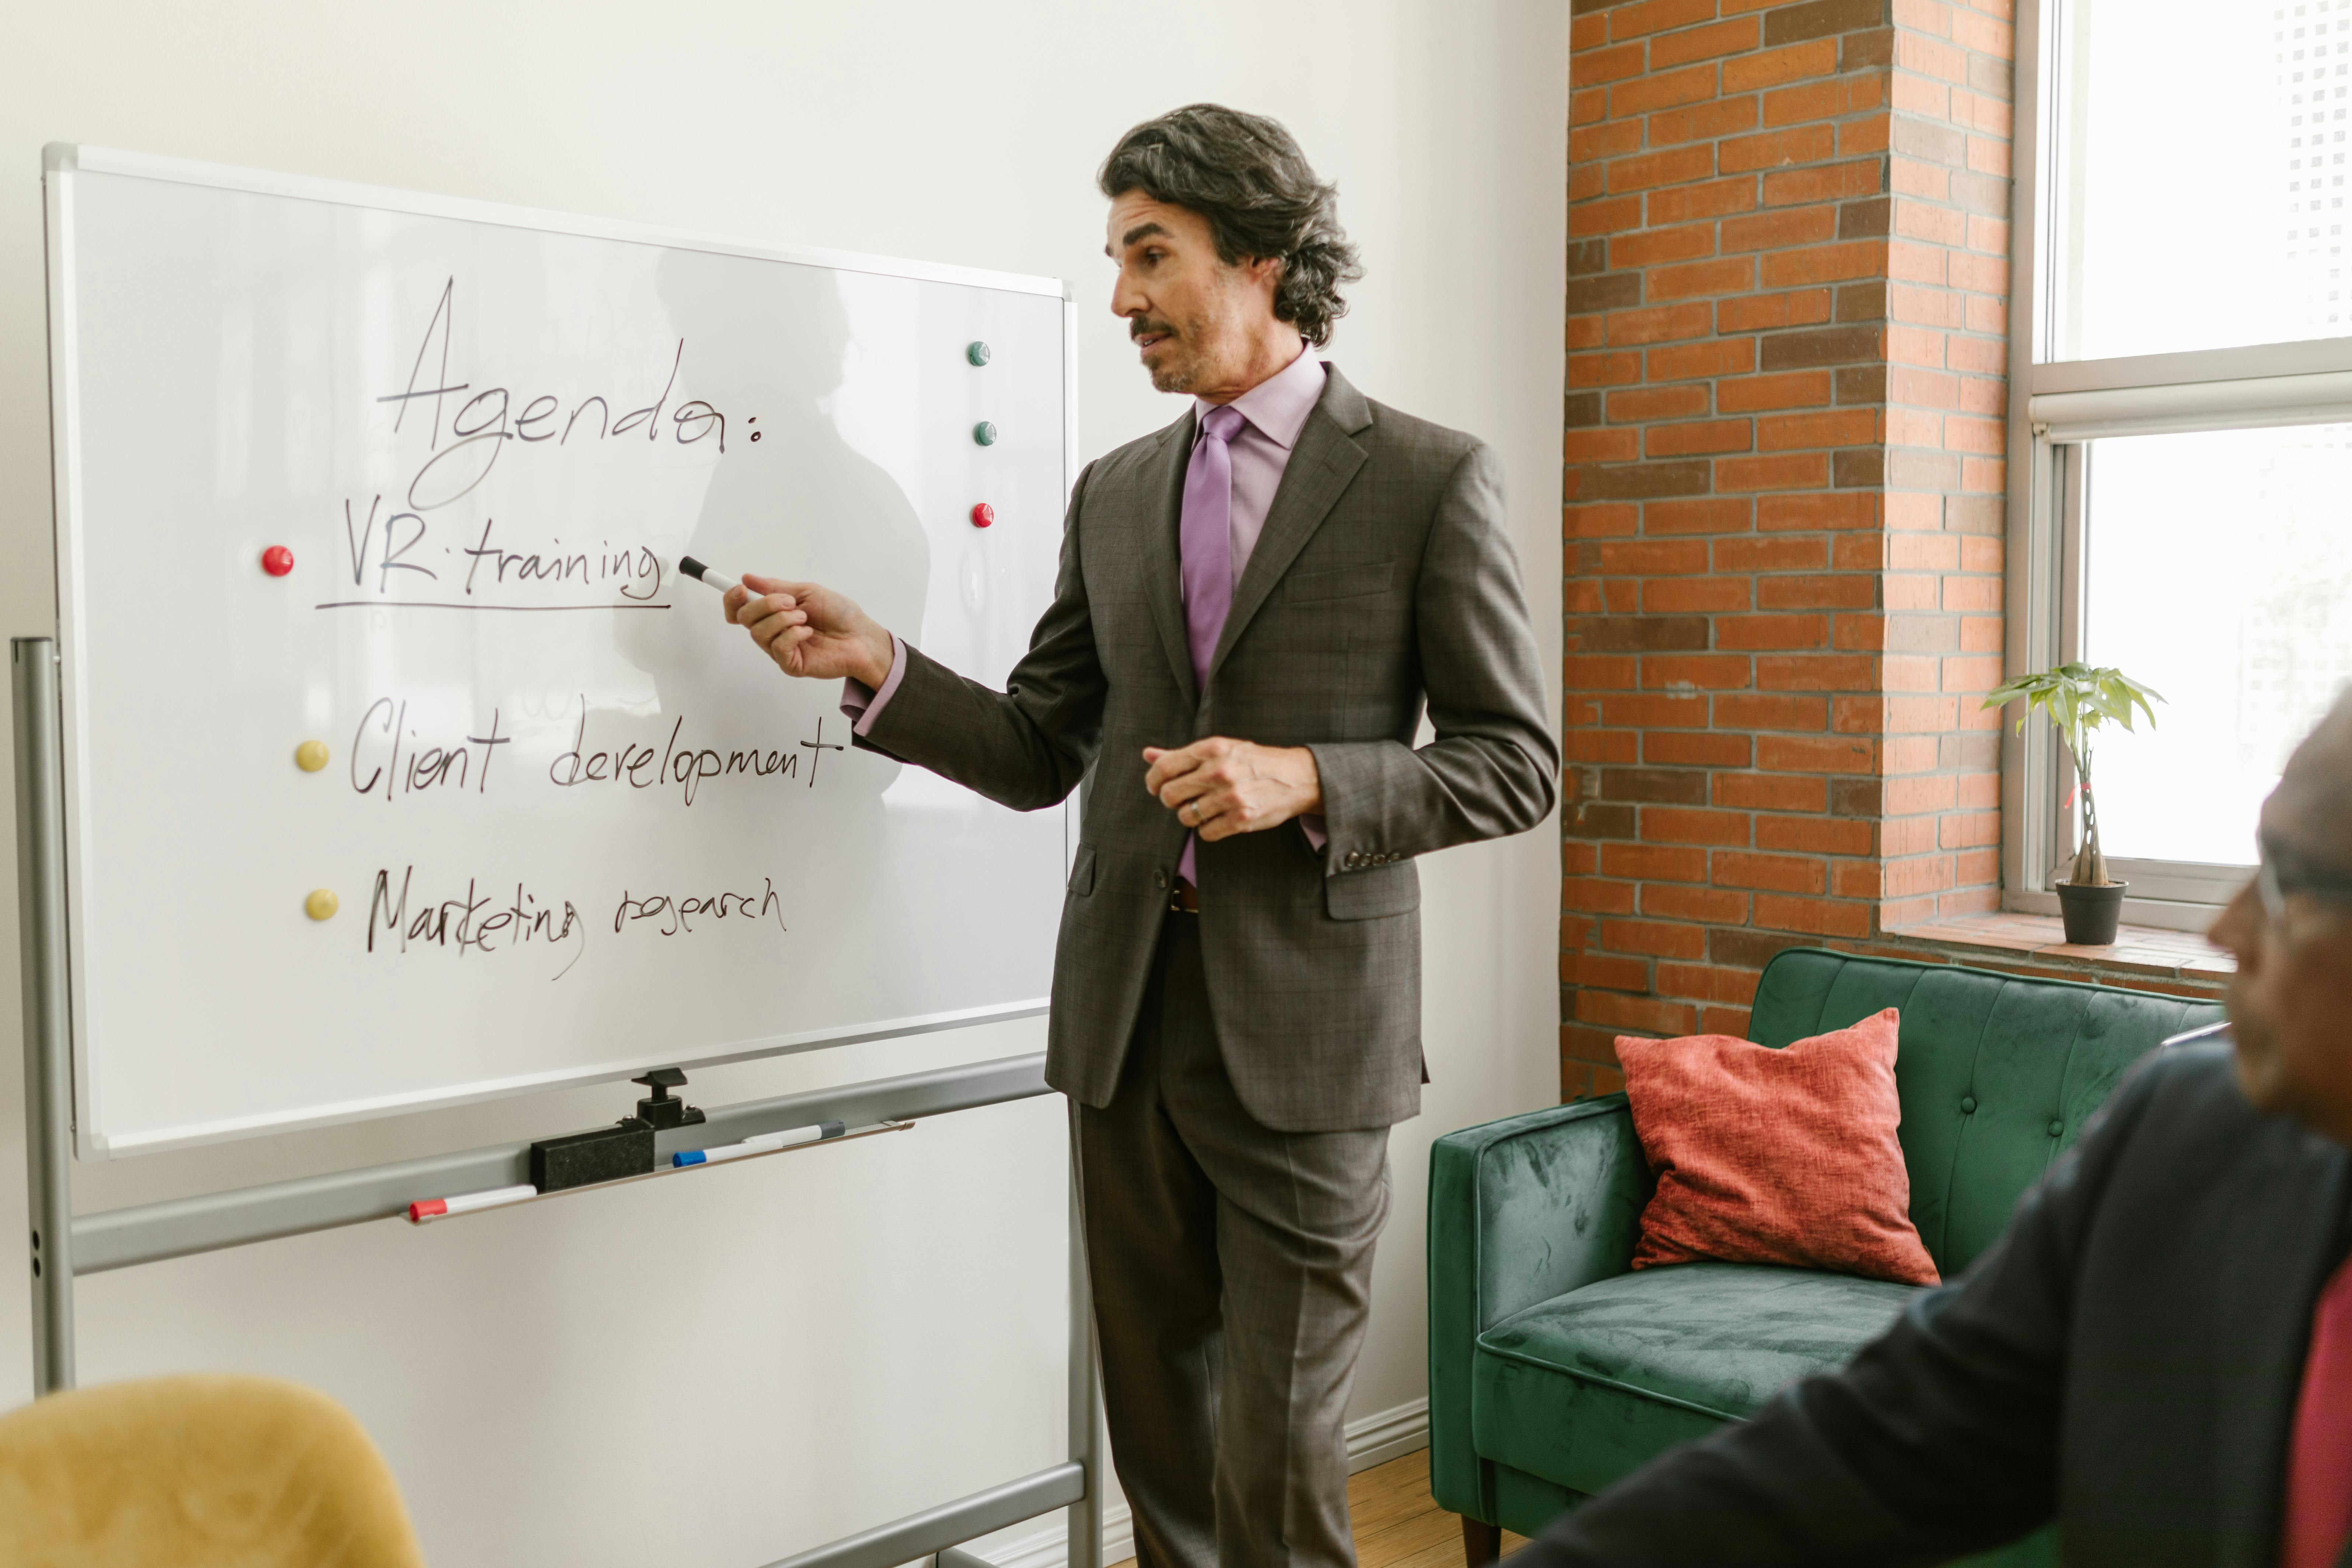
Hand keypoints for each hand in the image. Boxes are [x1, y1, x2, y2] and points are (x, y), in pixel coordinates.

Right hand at [724, 573, 894, 687]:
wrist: (861, 635)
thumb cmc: (839, 613)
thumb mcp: (806, 591)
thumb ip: (775, 587)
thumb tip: (747, 578)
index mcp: (772, 613)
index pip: (739, 609)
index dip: (732, 599)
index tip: (741, 588)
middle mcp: (772, 632)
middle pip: (744, 618)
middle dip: (766, 604)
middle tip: (792, 602)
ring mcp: (779, 650)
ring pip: (758, 632)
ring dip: (783, 619)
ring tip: (805, 618)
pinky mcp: (790, 664)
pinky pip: (778, 647)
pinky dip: (793, 634)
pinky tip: (809, 632)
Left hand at [1142, 738, 1321, 840]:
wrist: (1297, 777)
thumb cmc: (1253, 761)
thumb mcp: (1220, 748)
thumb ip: (1182, 754)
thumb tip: (1148, 754)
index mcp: (1212, 749)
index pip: (1165, 767)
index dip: (1153, 781)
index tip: (1155, 787)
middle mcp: (1219, 771)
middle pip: (1170, 795)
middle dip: (1171, 801)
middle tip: (1183, 799)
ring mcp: (1231, 796)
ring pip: (1186, 817)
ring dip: (1191, 817)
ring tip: (1205, 809)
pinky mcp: (1242, 818)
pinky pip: (1206, 833)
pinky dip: (1208, 830)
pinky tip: (1219, 820)